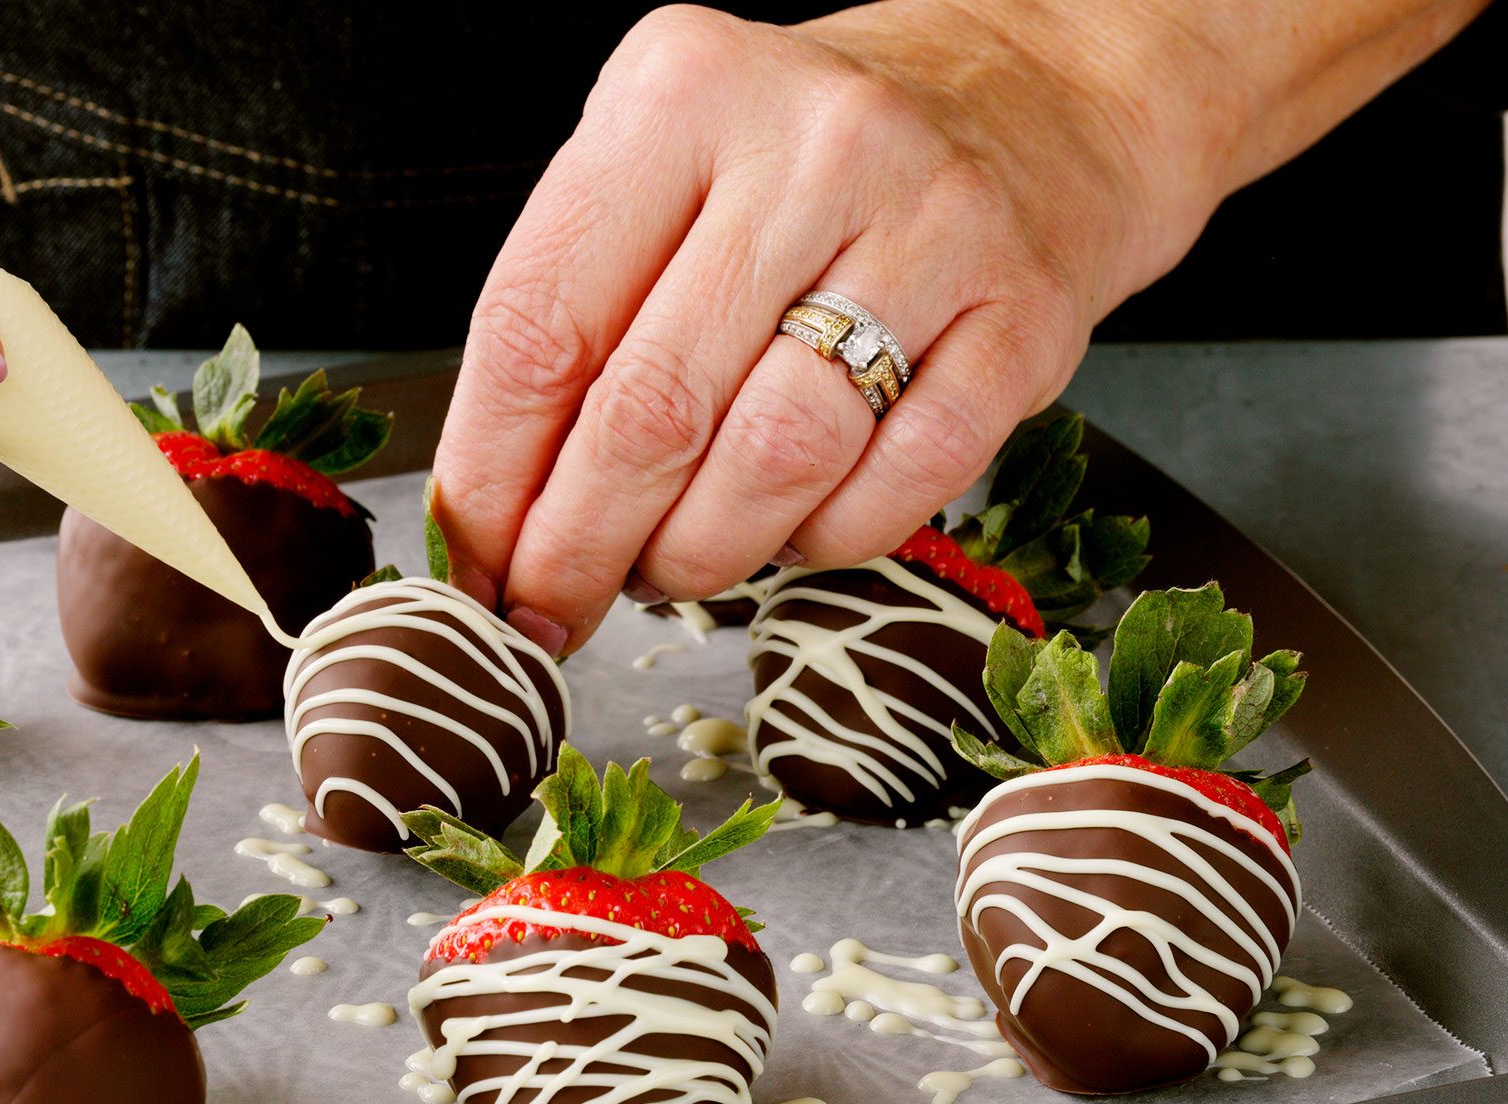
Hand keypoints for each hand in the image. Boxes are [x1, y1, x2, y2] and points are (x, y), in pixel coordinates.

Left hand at [429, 0, 1487, 652]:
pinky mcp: (1025, 317)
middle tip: (551, 610)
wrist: (1036, 106)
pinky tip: (791, 535)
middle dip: (581, 547)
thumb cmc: (811, 164)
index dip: (489, 476)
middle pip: (653, 407)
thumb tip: (497, 519)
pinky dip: (823, 542)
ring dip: (701, 554)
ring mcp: (933, 228)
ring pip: (777, 458)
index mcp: (682, 91)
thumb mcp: (669, 171)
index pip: (539, 319)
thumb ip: (580, 314)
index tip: (471, 565)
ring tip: (672, 568)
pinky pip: (900, 484)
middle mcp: (811, 144)